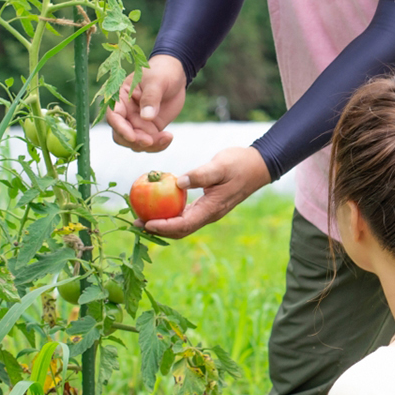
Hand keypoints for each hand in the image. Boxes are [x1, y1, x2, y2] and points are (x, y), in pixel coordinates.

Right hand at [105, 54, 186, 151]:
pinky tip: (168, 138)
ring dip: (149, 145)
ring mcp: (137, 123)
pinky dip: (158, 145)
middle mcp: (126, 113)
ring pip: (135, 143)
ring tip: (167, 137)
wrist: (175, 75)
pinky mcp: (150, 129)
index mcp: (121, 98)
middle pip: (121, 135)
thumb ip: (151, 98)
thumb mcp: (156, 81)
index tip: (133, 137)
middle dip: (135, 141)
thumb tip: (146, 117)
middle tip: (151, 140)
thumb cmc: (161, 73)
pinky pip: (150, 143)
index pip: (114, 116)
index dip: (120, 128)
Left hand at [140, 146, 269, 238]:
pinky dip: (169, 214)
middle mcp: (209, 214)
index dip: (164, 227)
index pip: (184, 225)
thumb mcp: (220, 165)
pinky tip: (157, 205)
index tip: (146, 224)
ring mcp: (208, 211)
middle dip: (157, 230)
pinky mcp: (206, 205)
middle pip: (180, 231)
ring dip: (162, 224)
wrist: (258, 165)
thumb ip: (200, 175)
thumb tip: (178, 182)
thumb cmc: (240, 164)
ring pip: (182, 225)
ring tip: (141, 219)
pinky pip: (185, 214)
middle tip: (136, 224)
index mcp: (212, 209)